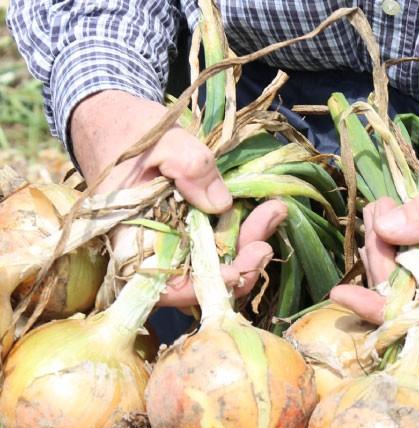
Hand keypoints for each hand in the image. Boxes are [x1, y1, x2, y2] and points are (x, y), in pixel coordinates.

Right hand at [71, 90, 284, 305]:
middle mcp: (154, 254)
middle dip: (240, 265)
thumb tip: (220, 204)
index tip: (236, 272)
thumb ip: (186, 164)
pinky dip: (245, 234)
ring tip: (274, 212)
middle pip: (202, 281)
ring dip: (248, 247)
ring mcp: (177, 247)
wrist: (119, 126)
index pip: (166, 286)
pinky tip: (268, 211)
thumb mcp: (160, 140)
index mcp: (131, 241)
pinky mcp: (194, 236)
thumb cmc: (130, 134)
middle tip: (267, 236)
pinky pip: (222, 248)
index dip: (202, 286)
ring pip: (218, 267)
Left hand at [331, 167, 418, 322]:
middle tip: (377, 209)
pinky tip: (389, 219)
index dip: (373, 305)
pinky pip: (414, 268)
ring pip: (404, 278)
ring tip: (382, 208)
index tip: (339, 293)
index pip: (414, 313)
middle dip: (380, 252)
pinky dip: (399, 243)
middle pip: (402, 292)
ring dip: (386, 244)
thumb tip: (382, 228)